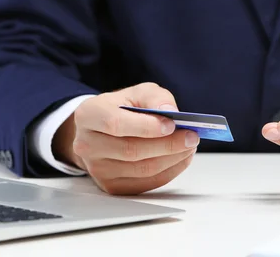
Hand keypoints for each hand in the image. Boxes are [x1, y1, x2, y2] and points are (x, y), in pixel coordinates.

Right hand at [53, 82, 198, 194]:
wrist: (101, 131)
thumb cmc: (121, 109)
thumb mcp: (136, 93)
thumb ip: (154, 97)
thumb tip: (169, 111)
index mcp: (90, 115)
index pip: (116, 124)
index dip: (146, 126)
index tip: (172, 124)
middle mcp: (87, 144)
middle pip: (131, 150)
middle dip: (167, 144)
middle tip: (192, 136)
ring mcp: (98, 169)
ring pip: (141, 169)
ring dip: (172, 159)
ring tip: (190, 146)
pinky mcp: (111, 186)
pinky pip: (145, 183)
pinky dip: (169, 171)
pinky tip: (181, 158)